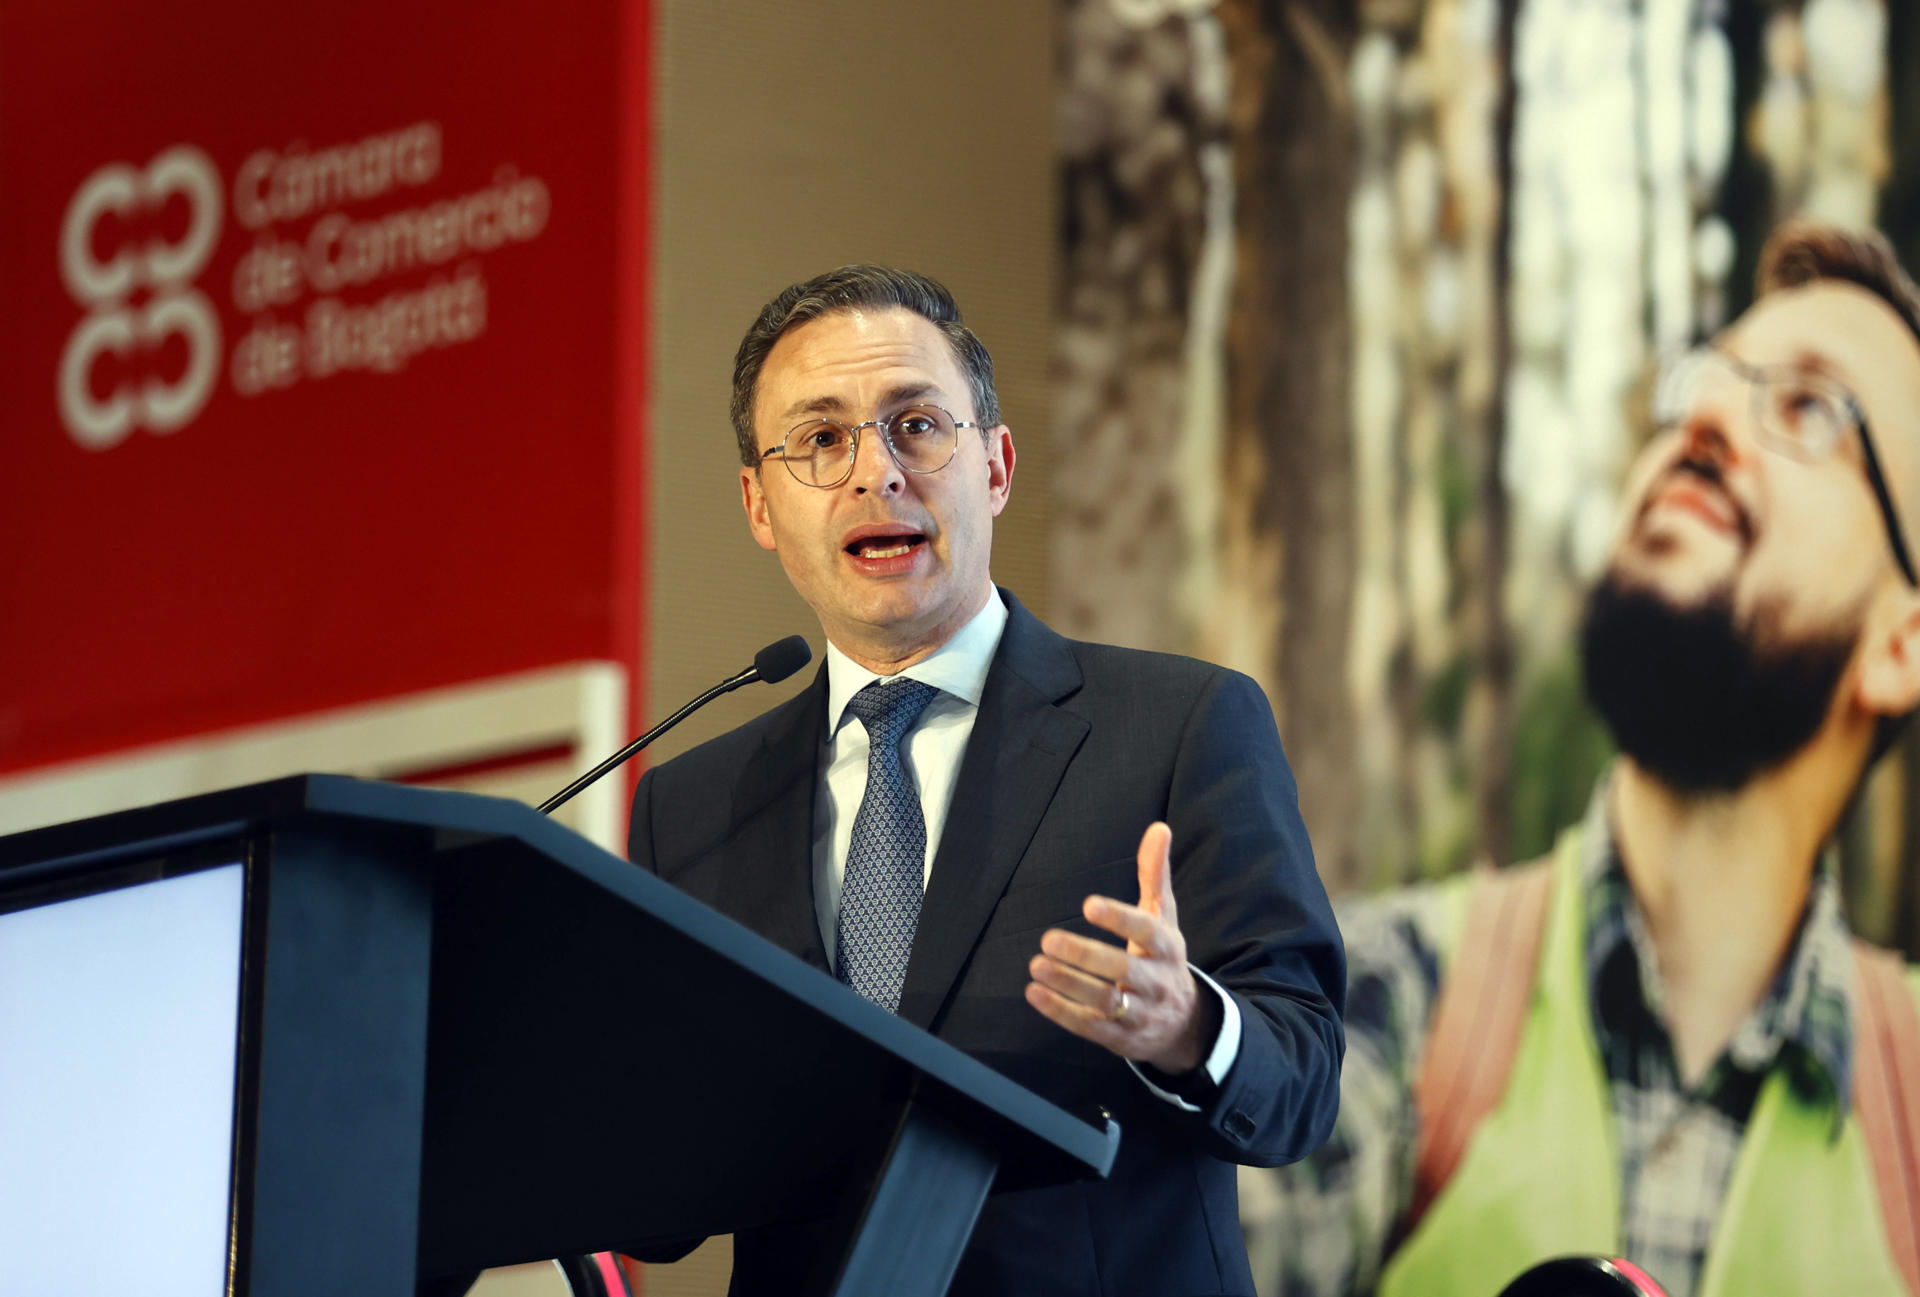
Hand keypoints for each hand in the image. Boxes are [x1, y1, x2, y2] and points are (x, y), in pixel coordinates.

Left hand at [1024, 821, 1216, 1074]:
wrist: (1184, 1024)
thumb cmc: (1163, 959)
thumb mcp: (1164, 917)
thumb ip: (1155, 874)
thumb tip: (1159, 828)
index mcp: (1168, 947)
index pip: (1148, 931)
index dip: (1120, 918)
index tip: (1089, 905)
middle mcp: (1158, 981)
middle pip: (1123, 969)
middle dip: (1084, 955)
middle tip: (1047, 939)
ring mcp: (1142, 1013)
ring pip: (1106, 1001)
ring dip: (1068, 984)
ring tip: (1036, 965)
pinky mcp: (1123, 1039)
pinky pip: (1091, 1027)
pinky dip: (1061, 1012)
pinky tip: (1034, 993)